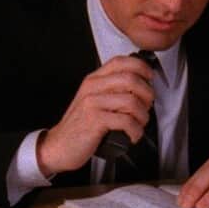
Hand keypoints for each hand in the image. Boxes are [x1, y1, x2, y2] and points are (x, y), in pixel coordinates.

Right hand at [36, 55, 154, 176]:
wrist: (59, 146)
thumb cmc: (80, 125)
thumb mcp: (93, 101)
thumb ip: (112, 90)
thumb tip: (140, 86)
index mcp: (93, 80)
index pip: (120, 61)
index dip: (141, 67)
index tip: (149, 79)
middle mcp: (92, 88)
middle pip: (130, 79)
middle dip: (147, 94)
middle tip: (147, 107)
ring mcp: (92, 103)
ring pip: (131, 101)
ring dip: (143, 116)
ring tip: (139, 124)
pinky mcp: (94, 121)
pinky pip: (126, 121)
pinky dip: (136, 131)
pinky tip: (132, 135)